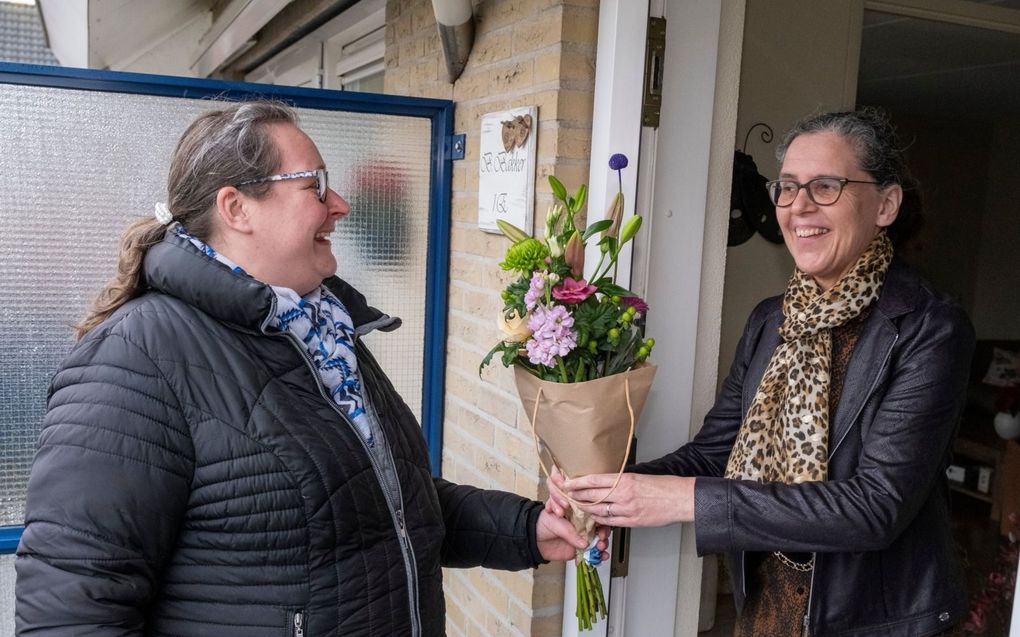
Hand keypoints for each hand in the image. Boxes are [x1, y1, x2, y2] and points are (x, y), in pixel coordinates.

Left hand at [543, 466, 610, 561]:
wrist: (532, 539)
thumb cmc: (542, 523)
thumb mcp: (556, 523)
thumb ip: (570, 533)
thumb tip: (584, 544)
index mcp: (577, 511)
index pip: (594, 512)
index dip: (600, 518)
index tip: (601, 524)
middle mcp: (581, 523)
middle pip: (600, 527)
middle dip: (604, 532)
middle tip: (602, 537)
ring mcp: (581, 536)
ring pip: (598, 540)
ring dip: (603, 544)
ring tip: (601, 547)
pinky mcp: (579, 549)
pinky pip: (592, 552)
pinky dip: (599, 555)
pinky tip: (602, 556)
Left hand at [562, 472, 694, 527]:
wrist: (681, 499)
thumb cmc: (664, 486)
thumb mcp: (640, 477)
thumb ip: (622, 481)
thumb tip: (606, 482)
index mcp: (625, 480)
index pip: (594, 480)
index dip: (578, 483)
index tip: (568, 483)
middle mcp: (624, 495)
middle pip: (592, 496)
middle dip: (577, 496)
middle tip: (567, 496)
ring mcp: (628, 510)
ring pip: (599, 511)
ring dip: (587, 510)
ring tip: (579, 507)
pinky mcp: (633, 522)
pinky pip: (611, 522)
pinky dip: (601, 520)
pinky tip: (596, 518)